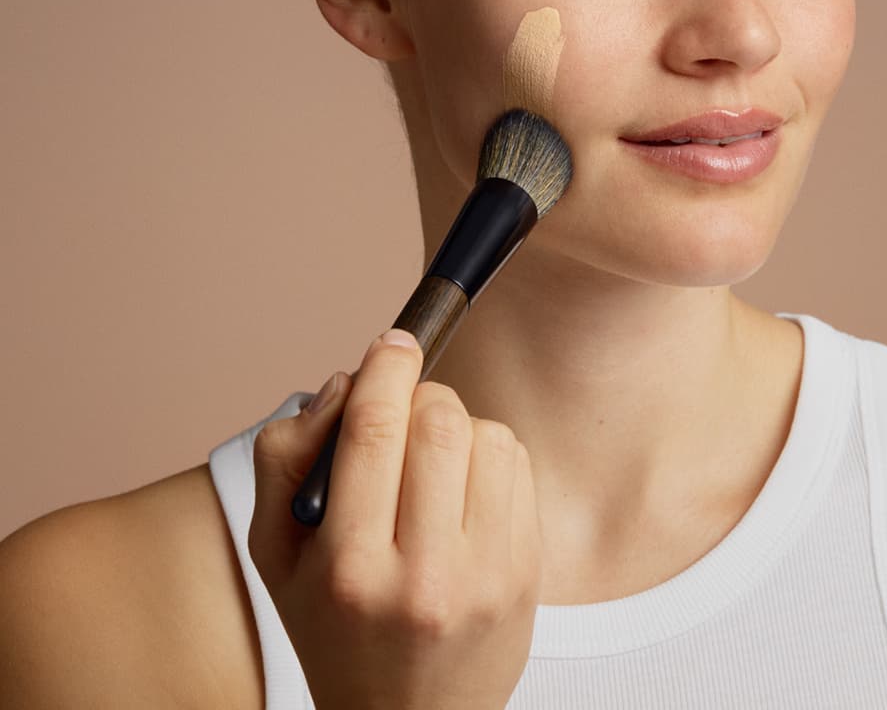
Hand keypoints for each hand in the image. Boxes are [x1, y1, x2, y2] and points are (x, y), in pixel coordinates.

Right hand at [248, 329, 541, 709]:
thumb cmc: (334, 628)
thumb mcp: (275, 553)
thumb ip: (286, 456)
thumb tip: (345, 382)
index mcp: (350, 569)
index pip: (375, 430)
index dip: (386, 367)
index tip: (391, 343)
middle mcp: (425, 574)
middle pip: (438, 421)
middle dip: (419, 396)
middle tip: (402, 415)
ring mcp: (486, 575)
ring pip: (486, 435)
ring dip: (457, 426)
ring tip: (431, 464)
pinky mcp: (527, 572)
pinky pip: (517, 464)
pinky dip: (488, 454)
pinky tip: (463, 489)